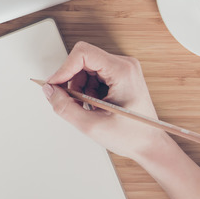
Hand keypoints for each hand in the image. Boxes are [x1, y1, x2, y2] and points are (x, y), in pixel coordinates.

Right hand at [41, 41, 169, 162]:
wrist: (150, 145)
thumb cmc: (132, 136)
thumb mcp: (91, 126)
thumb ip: (65, 107)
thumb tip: (49, 91)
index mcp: (122, 71)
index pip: (83, 53)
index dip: (64, 68)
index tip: (54, 85)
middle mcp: (124, 65)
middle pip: (83, 60)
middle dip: (72, 82)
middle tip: (72, 103)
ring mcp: (122, 70)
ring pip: (86, 69)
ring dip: (79, 88)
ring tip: (87, 109)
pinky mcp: (119, 76)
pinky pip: (93, 76)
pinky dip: (86, 91)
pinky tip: (94, 107)